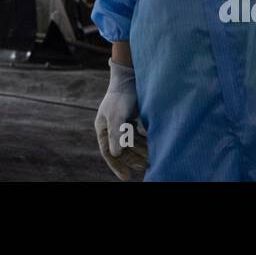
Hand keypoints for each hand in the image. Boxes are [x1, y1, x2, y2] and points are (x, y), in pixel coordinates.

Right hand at [95, 60, 146, 179]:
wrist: (130, 77)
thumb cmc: (121, 96)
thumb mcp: (117, 116)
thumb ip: (116, 134)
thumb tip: (116, 154)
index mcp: (103, 128)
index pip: (108, 152)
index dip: (116, 165)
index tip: (126, 177)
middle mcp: (111, 128)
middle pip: (122, 150)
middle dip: (133, 159)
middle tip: (145, 167)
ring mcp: (122, 124)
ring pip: (131, 144)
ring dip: (140, 152)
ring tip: (152, 158)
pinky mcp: (132, 120)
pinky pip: (138, 136)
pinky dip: (144, 143)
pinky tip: (153, 146)